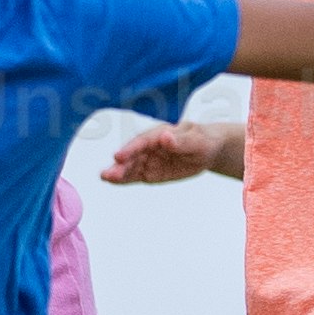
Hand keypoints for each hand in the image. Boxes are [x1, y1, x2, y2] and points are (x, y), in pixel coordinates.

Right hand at [103, 121, 244, 187]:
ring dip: (118, 173)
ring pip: (131, 166)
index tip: (119, 156)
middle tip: (107, 174)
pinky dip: (124, 179)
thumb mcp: (197, 140)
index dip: (131, 149)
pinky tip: (112, 181)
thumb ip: (181, 141)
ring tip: (105, 177)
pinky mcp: (150, 171)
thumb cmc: (203, 140)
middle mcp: (150, 145)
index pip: (143, 141)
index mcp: (160, 133)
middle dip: (121, 165)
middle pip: (133, 155)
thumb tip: (164, 137)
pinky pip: (136, 176)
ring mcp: (149, 159)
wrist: (208, 148)